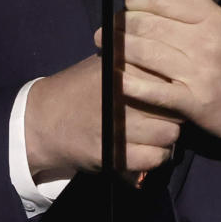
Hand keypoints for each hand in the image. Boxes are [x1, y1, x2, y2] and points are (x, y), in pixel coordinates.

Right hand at [24, 55, 180, 184]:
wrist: (42, 119)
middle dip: (176, 112)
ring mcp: (117, 126)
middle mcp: (122, 96)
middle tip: (168, 114)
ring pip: (168, 134)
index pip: (170, 76)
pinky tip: (148, 150)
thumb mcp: (105, 64)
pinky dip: (156, 157)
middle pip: (174, 106)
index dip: (178, 85)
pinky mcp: (111, 154)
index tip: (175, 90)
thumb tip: (178, 67)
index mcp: (122, 68)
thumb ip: (138, 62)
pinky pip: (153, 158)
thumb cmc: (79, 87)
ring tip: (159, 132)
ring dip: (168, 137)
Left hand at [99, 0, 220, 150]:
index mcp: (212, 17)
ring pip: (148, 54)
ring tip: (106, 49)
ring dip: (120, 51)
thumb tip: (149, 1)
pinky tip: (117, 80)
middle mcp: (205, 40)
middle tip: (106, 30)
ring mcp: (199, 71)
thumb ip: (190, 15)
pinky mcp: (194, 101)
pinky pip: (155, 90)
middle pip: (151, 26)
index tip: (126, 4)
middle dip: (122, 26)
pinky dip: (131, 84)